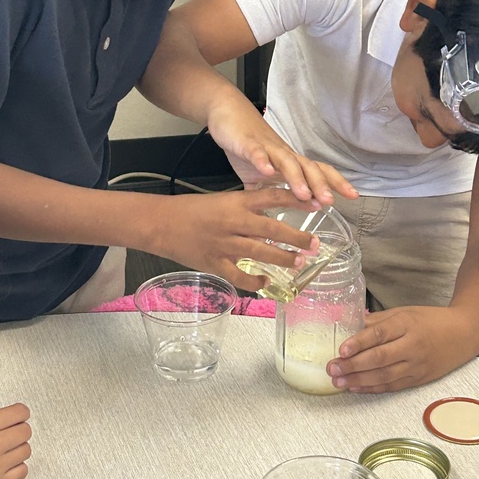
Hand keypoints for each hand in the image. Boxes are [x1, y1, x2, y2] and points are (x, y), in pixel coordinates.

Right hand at [0, 404, 31, 478]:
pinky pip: (22, 471)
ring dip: (17, 449)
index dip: (19, 413)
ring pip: (26, 450)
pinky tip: (4, 465)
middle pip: (26, 431)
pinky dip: (16, 467)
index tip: (16, 416)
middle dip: (18, 430)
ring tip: (3, 451)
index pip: (20, 412)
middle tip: (8, 433)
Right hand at [150, 187, 327, 291]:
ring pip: (261, 253)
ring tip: (300, 262)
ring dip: (283, 259)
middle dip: (297, 237)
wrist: (161, 223)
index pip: (272, 197)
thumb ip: (247, 208)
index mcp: (236, 202)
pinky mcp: (214, 263)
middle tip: (315, 243)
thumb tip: (273, 214)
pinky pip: (239, 276)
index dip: (297, 200)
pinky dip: (254, 280)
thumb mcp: (222, 200)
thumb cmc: (192, 209)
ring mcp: (224, 244)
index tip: (317, 203)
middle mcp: (233, 222)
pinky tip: (265, 281)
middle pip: (272, 229)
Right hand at [206, 102, 357, 204]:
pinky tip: (266, 171)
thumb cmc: (246, 143)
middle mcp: (282, 154)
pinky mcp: (246, 143)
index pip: (317, 172)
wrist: (227, 112)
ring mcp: (266, 147)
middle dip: (320, 184)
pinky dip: (262, 161)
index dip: (335, 183)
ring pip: (286, 162)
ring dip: (296, 178)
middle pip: (307, 167)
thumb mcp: (257, 174)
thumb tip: (267, 217)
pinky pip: (256, 152)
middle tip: (329, 202)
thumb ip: (266, 193)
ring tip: (303, 194)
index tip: (354, 196)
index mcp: (288, 162)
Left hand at [326, 306, 477, 393]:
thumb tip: (348, 325)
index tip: (340, 350)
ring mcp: (416, 364)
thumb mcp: (403, 312)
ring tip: (339, 382)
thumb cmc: (430, 319)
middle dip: (353, 365)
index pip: (379, 334)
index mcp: (406, 324)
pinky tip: (357, 388)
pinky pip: (393, 386)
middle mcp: (411, 345)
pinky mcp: (419, 378)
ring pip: (384, 376)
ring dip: (359, 380)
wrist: (462, 333)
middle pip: (379, 358)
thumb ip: (377, 321)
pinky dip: (373, 388)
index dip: (358, 343)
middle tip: (332, 369)